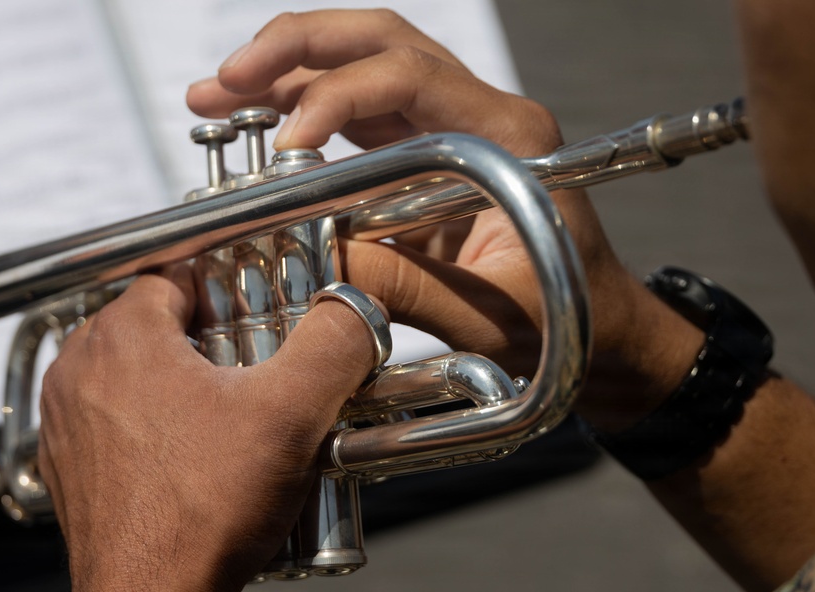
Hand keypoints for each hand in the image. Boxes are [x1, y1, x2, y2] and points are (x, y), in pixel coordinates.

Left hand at [38, 265, 379, 591]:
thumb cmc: (200, 513)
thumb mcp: (291, 413)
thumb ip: (333, 345)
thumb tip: (355, 312)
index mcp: (121, 337)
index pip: (172, 277)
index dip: (222, 291)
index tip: (255, 315)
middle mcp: (80, 371)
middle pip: (150, 325)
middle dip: (201, 338)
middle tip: (251, 369)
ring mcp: (67, 422)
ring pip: (128, 373)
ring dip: (173, 383)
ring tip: (226, 417)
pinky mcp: (69, 468)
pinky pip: (112, 422)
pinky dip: (149, 426)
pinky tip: (192, 458)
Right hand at [188, 9, 702, 429]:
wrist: (600, 324)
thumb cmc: (566, 317)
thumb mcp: (485, 312)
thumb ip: (403, 286)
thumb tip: (312, 260)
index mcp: (510, 136)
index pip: (410, 77)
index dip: (337, 98)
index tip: (284, 145)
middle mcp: (481, 114)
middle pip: (381, 43)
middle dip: (296, 51)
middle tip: (224, 80)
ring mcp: (453, 129)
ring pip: (363, 68)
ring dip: (286, 75)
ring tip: (214, 96)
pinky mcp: (428, 156)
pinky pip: (361, 118)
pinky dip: (305, 115)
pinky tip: (257, 127)